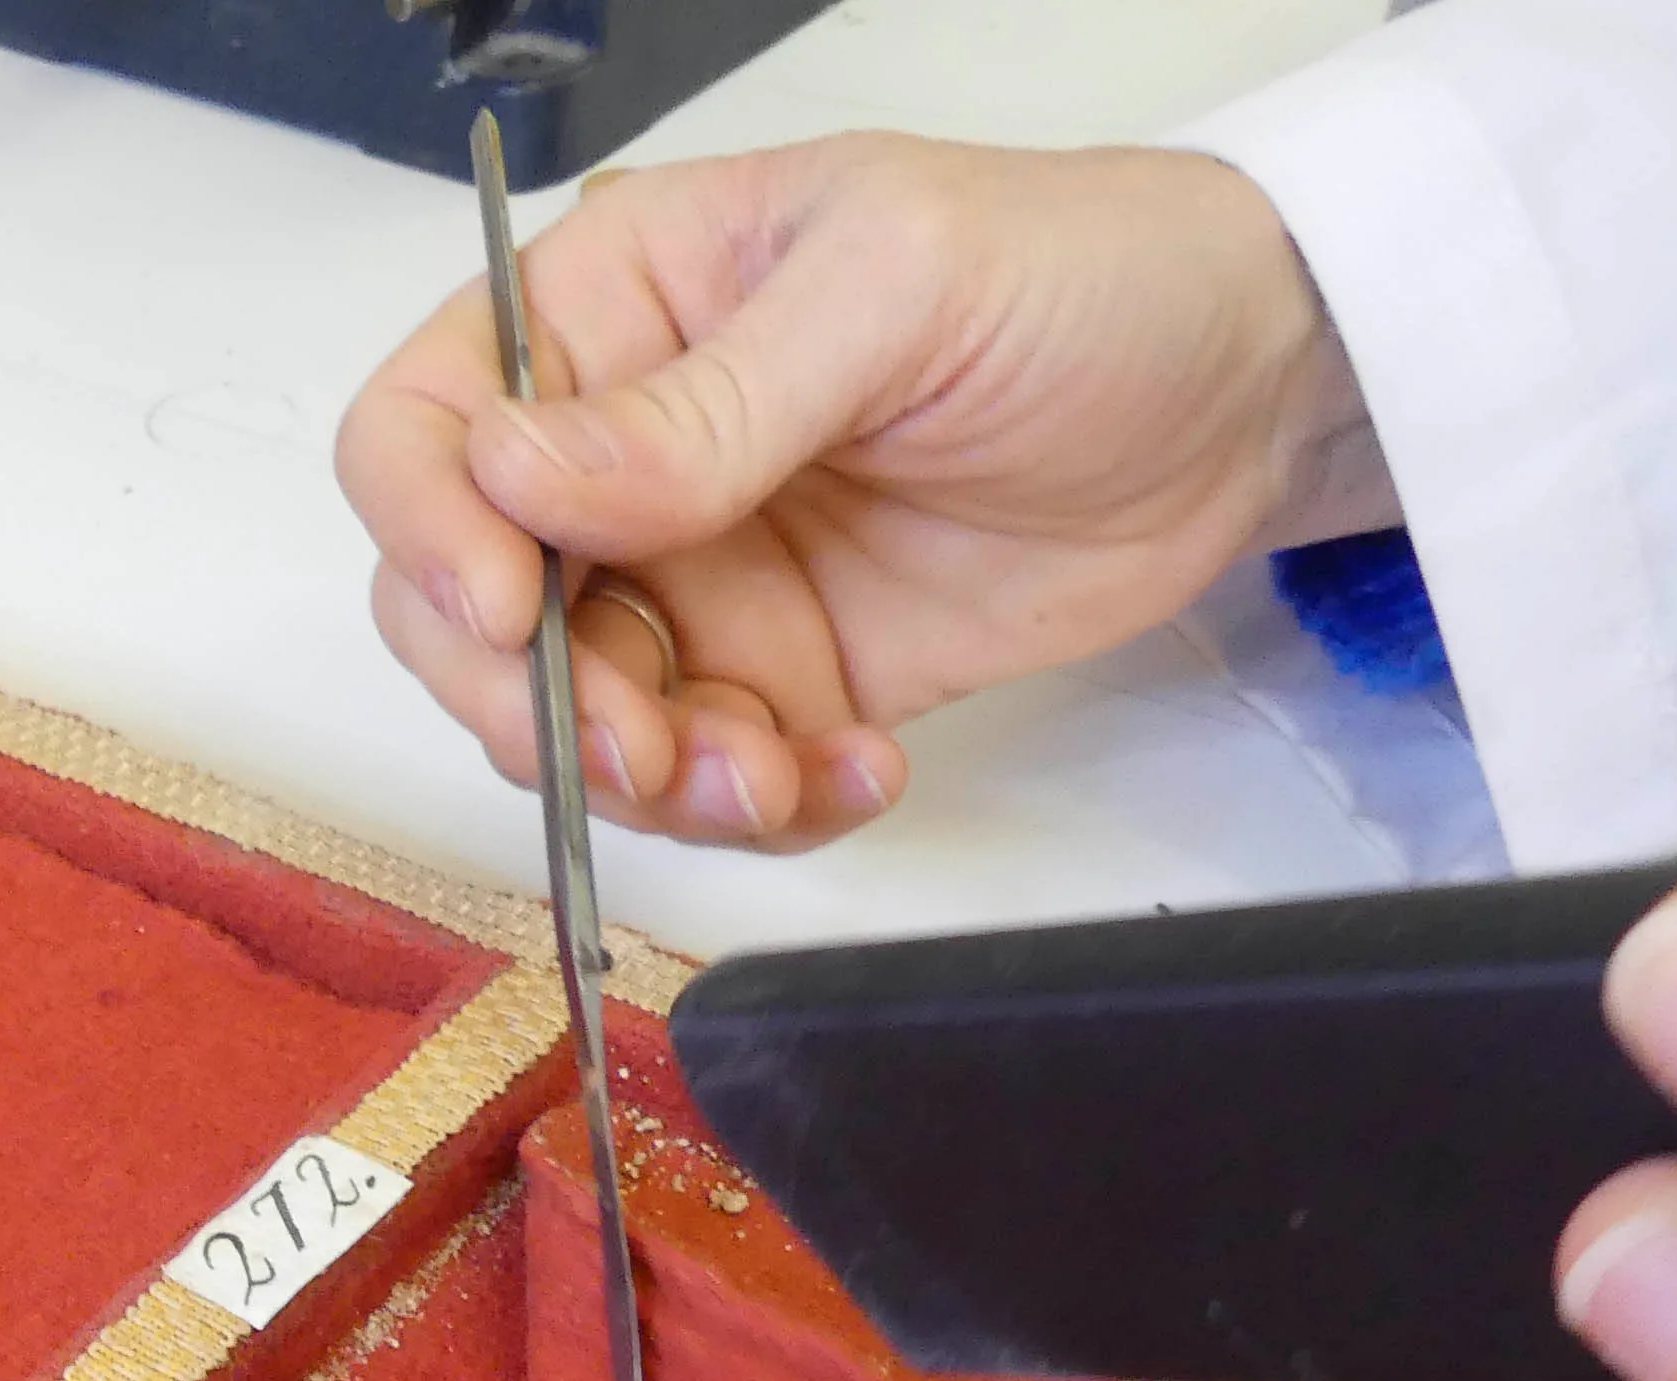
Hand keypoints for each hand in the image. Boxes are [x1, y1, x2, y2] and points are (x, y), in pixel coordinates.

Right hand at [335, 134, 1377, 849]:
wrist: (1248, 393)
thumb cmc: (1086, 276)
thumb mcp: (891, 294)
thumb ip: (701, 407)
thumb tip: (515, 476)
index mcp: (617, 311)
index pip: (428, 424)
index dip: (429, 531)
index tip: (511, 610)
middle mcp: (626, 454)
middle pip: (465, 608)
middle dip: (535, 701)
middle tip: (640, 747)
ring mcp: (701, 578)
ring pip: (577, 721)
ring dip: (651, 780)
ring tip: (775, 772)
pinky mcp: (783, 680)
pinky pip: (706, 781)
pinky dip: (761, 809)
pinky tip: (858, 768)